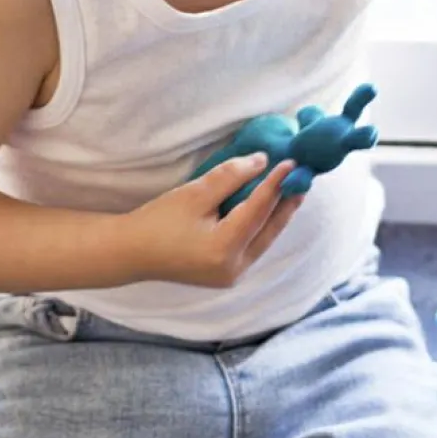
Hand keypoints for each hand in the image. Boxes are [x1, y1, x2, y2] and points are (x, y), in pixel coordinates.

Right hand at [122, 154, 302, 286]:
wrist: (132, 253)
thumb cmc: (158, 222)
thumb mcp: (194, 194)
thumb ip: (230, 177)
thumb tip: (262, 161)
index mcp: (223, 249)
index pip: (258, 210)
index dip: (276, 184)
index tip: (292, 163)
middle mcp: (234, 268)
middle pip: (270, 229)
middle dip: (288, 202)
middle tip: (304, 178)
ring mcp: (233, 275)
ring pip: (265, 239)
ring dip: (280, 214)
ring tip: (294, 190)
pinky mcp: (229, 275)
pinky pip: (255, 246)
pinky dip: (265, 225)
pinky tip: (273, 209)